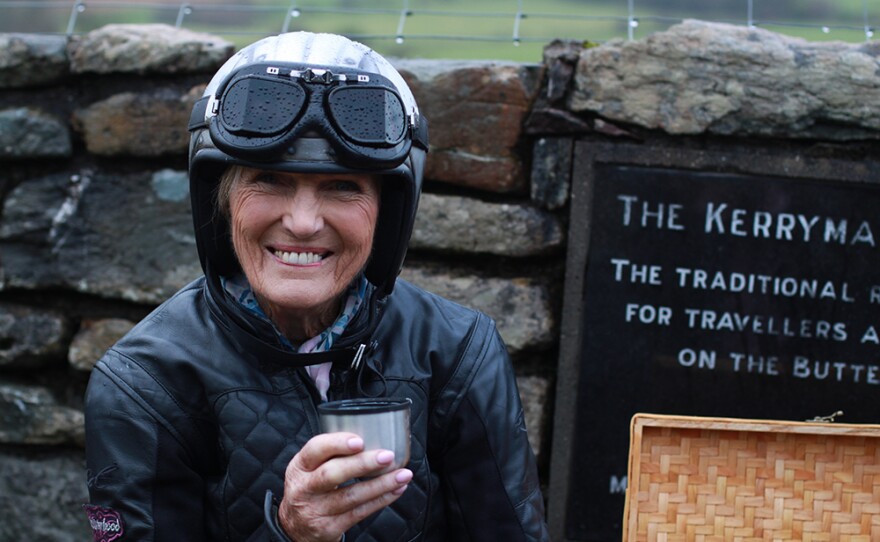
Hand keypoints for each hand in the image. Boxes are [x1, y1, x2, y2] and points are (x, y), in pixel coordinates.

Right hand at [277, 432, 412, 541]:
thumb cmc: (311, 488)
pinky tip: (396, 490)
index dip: (337, 444)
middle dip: (362, 464)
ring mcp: (315, 510)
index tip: (359, 440)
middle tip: (387, 456)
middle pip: (332, 474)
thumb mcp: (309, 468)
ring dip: (381, 484)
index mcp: (299, 466)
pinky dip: (381, 500)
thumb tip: (373, 435)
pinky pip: (359, 513)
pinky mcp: (328, 528)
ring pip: (350, 496)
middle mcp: (304, 488)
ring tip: (403, 474)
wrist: (295, 528)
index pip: (314, 450)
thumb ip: (331, 453)